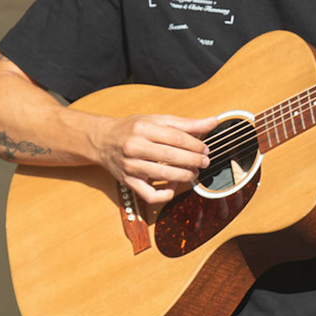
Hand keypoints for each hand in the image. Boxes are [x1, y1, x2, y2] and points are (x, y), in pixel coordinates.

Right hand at [90, 113, 219, 207]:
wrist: (103, 140)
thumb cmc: (132, 129)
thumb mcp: (157, 120)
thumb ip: (185, 123)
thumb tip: (213, 122)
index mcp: (143, 128)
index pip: (175, 137)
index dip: (195, 144)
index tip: (205, 148)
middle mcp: (134, 146)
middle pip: (170, 156)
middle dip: (193, 160)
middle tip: (204, 162)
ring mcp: (130, 166)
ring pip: (162, 175)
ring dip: (183, 176)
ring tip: (193, 173)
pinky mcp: (128, 181)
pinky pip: (149, 195)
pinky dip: (165, 194)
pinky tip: (173, 186)